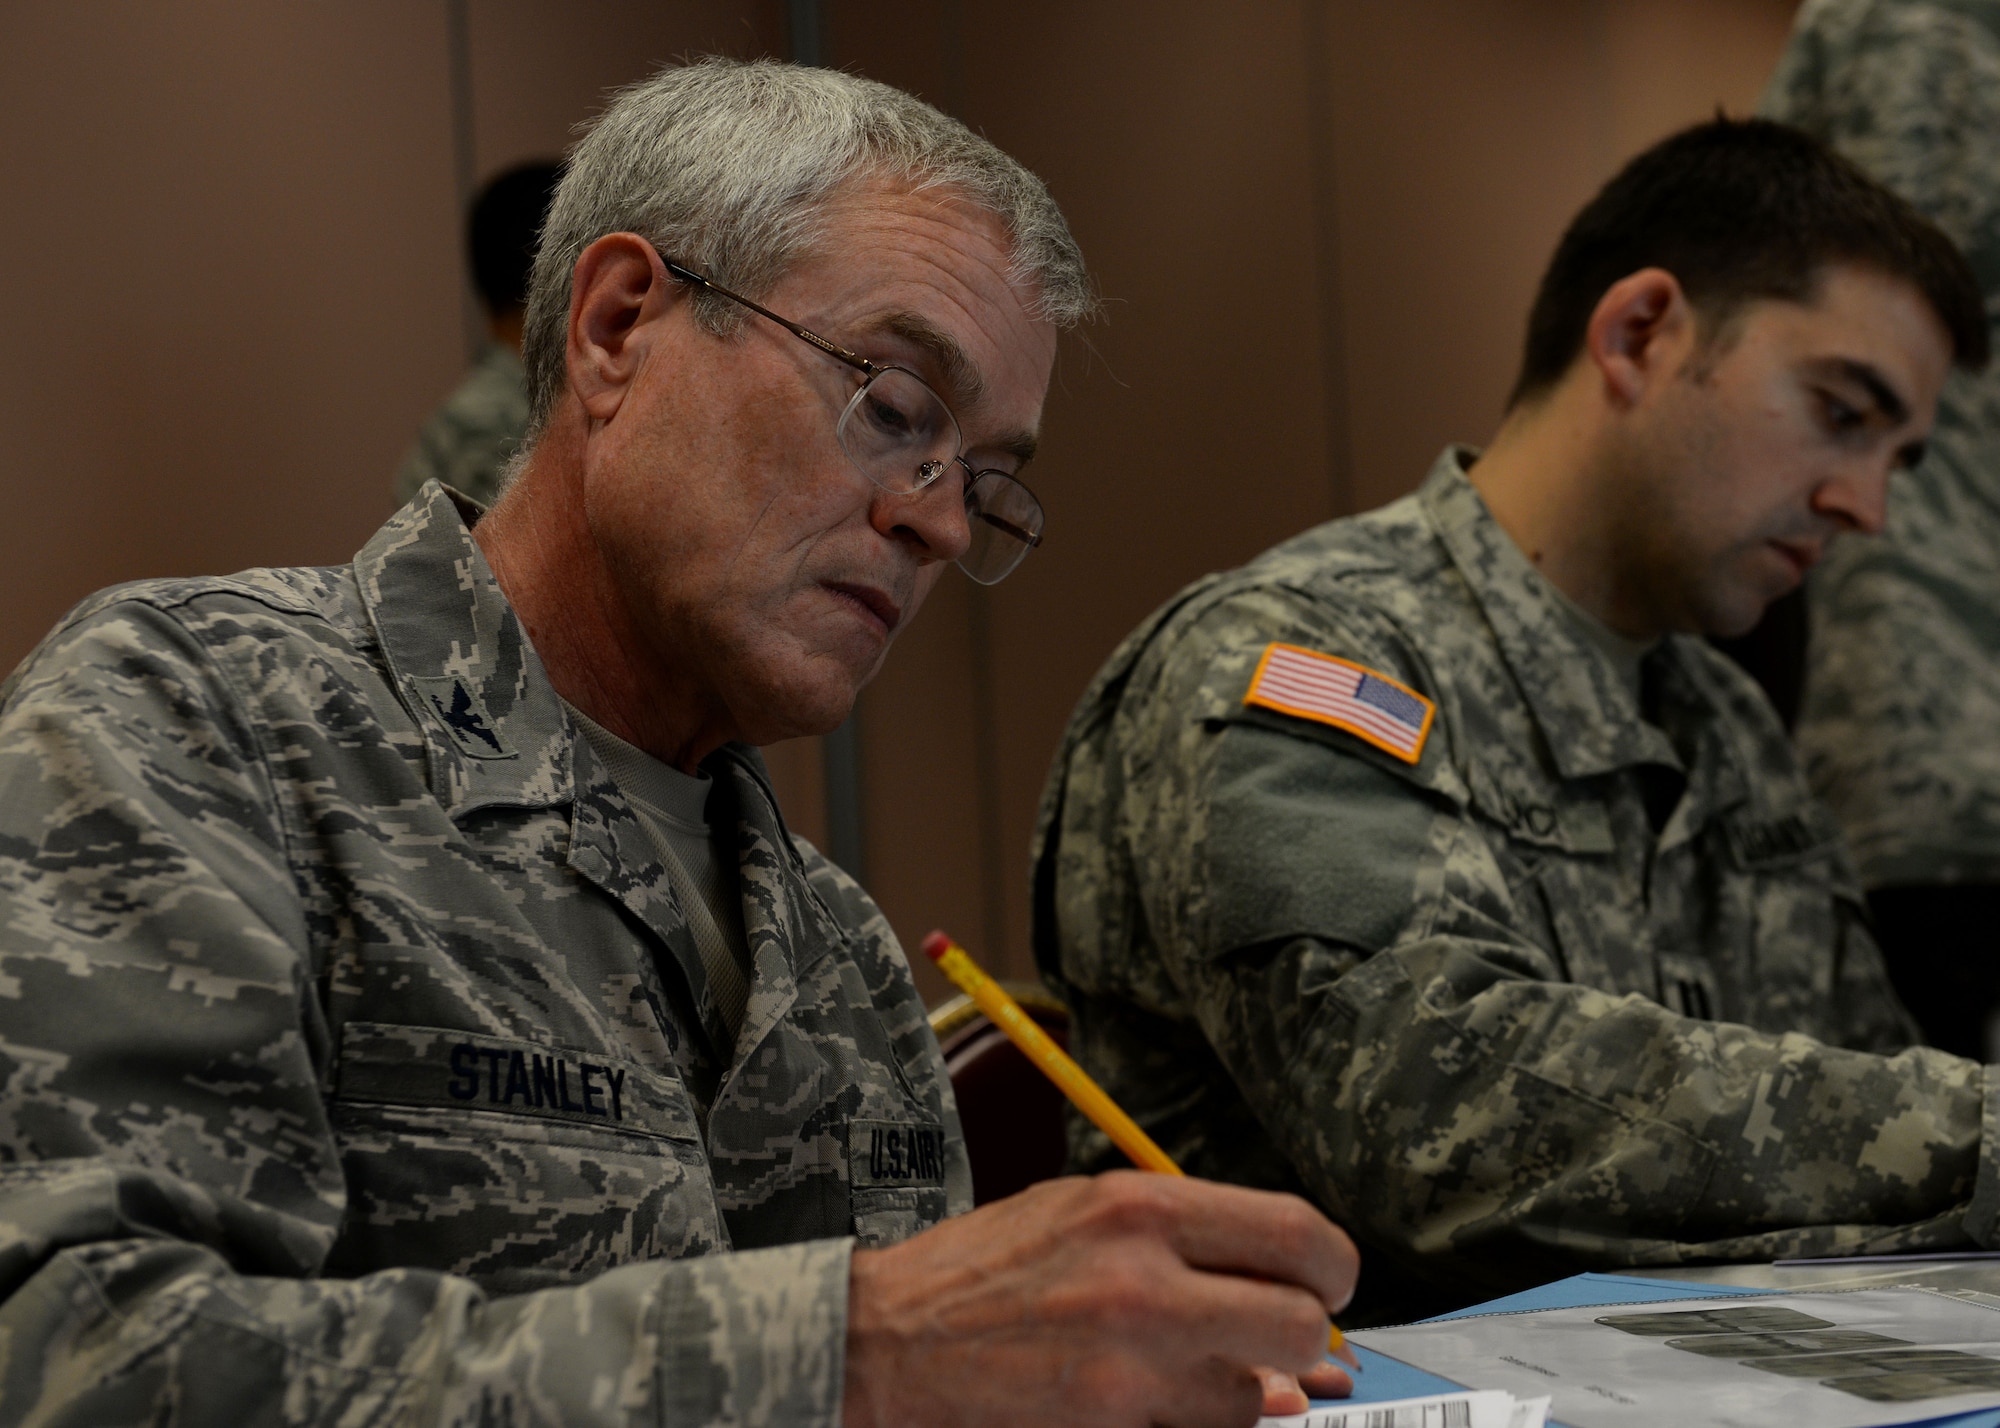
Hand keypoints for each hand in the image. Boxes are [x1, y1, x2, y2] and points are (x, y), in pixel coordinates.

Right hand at [842, 1171, 1359, 1427]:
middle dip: (1306, 1339)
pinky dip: (1190, 1424)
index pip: (1297, 1233)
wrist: (883, 1343)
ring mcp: (1127, 1370)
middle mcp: (1143, 1283)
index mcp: (1139, 1207)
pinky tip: (1149, 1403)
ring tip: (1176, 1369)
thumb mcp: (1080, 1215)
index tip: (1325, 1282)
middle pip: (1301, 1321)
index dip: (1332, 1267)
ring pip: (1256, 1400)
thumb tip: (1294, 1318)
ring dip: (1237, 1392)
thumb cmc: (983, 1271)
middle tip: (1283, 1341)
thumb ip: (1187, 1248)